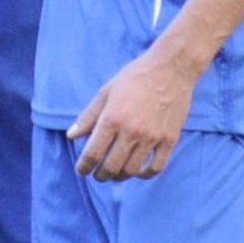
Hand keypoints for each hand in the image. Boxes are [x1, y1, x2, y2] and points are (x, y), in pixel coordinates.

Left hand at [68, 45, 198, 181]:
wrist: (171, 68)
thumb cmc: (135, 77)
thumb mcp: (106, 91)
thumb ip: (88, 116)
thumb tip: (71, 135)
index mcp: (112, 118)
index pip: (93, 153)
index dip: (84, 166)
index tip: (82, 171)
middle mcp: (131, 131)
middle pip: (111, 166)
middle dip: (100, 175)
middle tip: (97, 175)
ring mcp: (152, 137)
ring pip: (132, 170)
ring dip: (120, 176)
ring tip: (115, 174)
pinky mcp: (169, 139)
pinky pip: (156, 167)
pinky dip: (145, 174)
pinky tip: (138, 171)